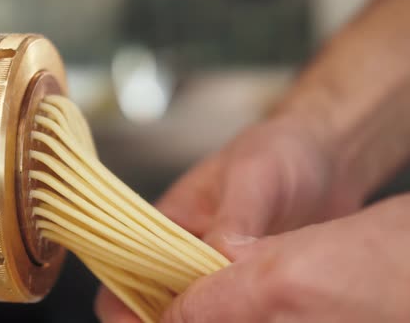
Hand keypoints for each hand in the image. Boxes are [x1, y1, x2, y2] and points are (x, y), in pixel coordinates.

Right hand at [95, 117, 362, 322]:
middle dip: (165, 318)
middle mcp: (188, 247)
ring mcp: (220, 267)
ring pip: (196, 307)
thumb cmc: (282, 151)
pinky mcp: (253, 281)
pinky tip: (257, 318)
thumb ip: (233, 221)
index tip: (137, 322)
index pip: (128, 265)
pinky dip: (237, 317)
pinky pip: (235, 309)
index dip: (124, 298)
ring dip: (202, 318)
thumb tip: (219, 265)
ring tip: (232, 318)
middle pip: (156, 295)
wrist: (332, 155)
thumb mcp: (254, 178)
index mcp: (170, 219)